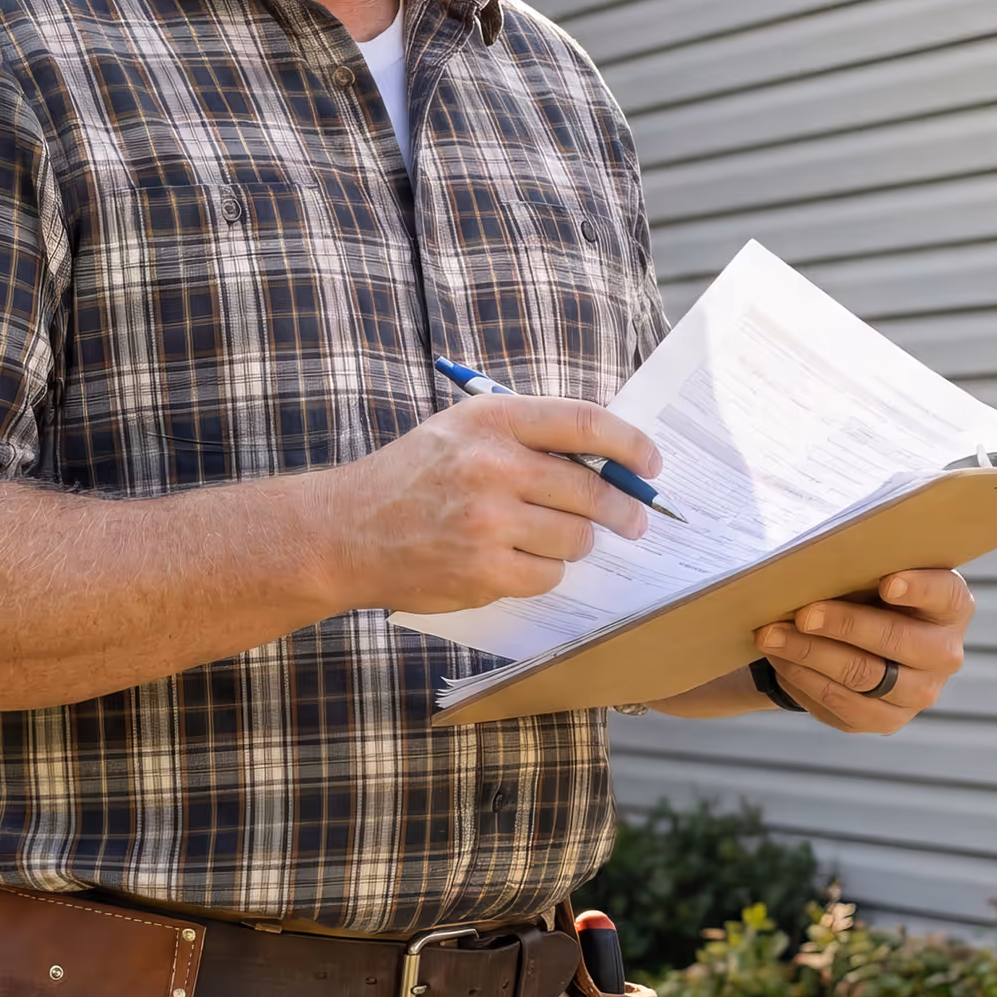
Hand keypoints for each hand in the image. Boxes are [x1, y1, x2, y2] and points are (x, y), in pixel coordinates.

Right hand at [326, 396, 660, 613]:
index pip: (586, 423)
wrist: (345, 531)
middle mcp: (492, 465)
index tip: (652, 464)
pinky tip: (520, 562)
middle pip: (592, 488)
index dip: (632, 443)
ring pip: (576, 538)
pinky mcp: (483, 570)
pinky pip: (549, 576)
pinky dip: (544, 572)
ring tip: (553, 538)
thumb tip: (608, 459)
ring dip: (576, 543)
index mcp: (492, 420)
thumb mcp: (462, 430)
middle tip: (633, 520)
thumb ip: (528, 436)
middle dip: (622, 509)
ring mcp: (488, 521)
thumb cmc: (412, 477)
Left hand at [753, 569, 974, 733]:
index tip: (886, 583)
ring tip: (771, 635)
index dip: (918, 589)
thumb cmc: (867, 594)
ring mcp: (920, 693)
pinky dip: (806, 681)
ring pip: (863, 676)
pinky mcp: (888, 720)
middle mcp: (944, 653)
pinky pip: (844, 706)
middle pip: (896, 640)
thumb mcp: (873, 574)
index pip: (944, 595)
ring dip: (810, 654)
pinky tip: (781, 660)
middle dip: (843, 625)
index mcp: (951, 607)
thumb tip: (815, 561)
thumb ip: (862, 567)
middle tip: (802, 614)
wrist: (861, 643)